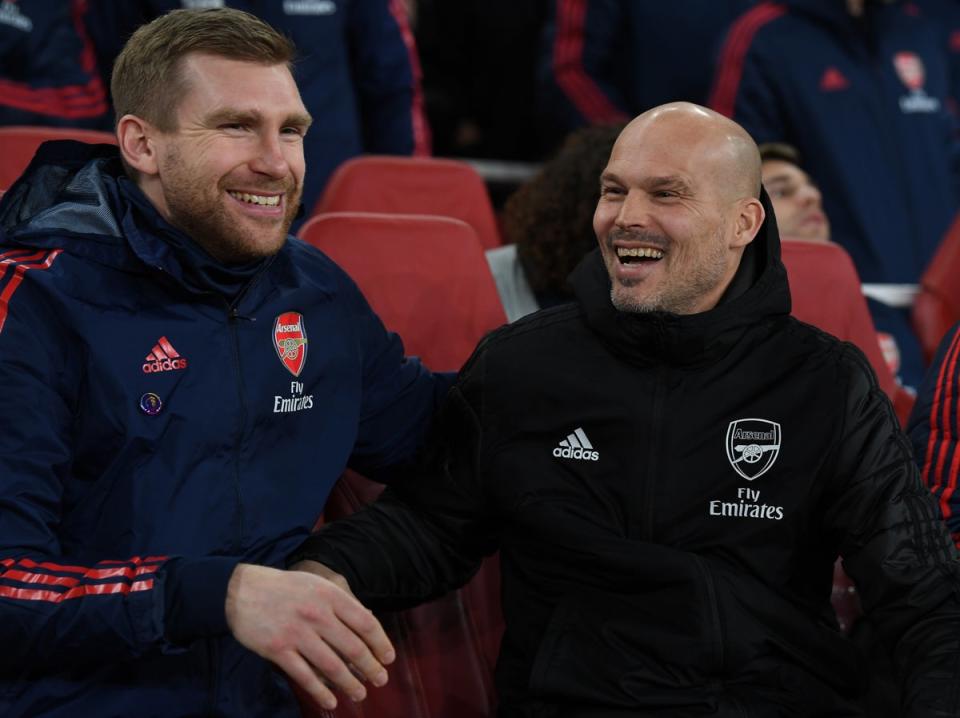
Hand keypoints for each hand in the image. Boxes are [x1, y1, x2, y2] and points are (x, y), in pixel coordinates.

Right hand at [225, 563, 393, 709]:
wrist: (241, 591)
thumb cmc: (285, 588)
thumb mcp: (317, 585)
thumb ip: (341, 602)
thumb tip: (369, 619)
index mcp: (329, 595)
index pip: (365, 622)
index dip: (381, 643)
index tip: (389, 658)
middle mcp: (316, 614)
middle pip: (352, 647)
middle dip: (370, 667)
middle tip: (381, 680)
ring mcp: (296, 633)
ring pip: (331, 666)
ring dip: (350, 684)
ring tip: (360, 694)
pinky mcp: (278, 650)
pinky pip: (304, 676)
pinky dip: (320, 692)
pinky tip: (331, 701)